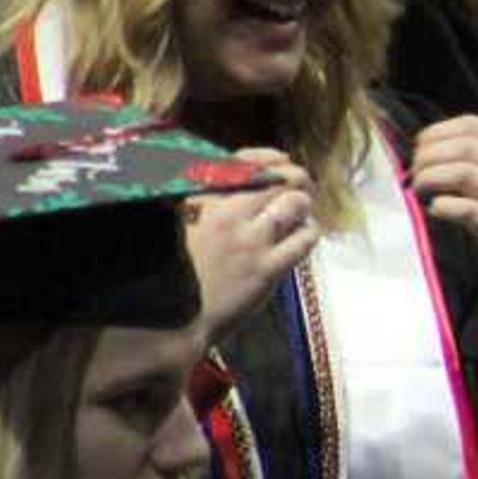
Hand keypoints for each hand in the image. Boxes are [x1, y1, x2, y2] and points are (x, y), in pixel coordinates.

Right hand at [184, 146, 319, 334]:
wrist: (169, 321)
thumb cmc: (170, 272)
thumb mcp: (175, 226)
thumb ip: (200, 201)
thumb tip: (227, 181)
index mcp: (202, 201)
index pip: (244, 163)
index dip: (267, 158)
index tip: (278, 160)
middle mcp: (228, 215)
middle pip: (278, 179)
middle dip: (293, 179)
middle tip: (297, 186)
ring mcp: (250, 243)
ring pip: (295, 204)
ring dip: (301, 204)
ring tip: (297, 211)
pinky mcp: (266, 270)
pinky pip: (304, 240)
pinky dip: (308, 232)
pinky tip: (300, 236)